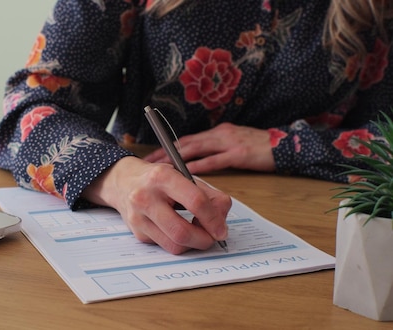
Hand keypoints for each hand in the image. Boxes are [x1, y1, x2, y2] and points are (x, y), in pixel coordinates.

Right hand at [82, 156, 230, 253]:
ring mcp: (138, 217)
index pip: (195, 202)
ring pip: (174, 245)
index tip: (222, 229)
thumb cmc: (158, 179)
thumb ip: (208, 195)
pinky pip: (165, 245)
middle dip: (203, 239)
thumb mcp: (183, 176)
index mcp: (162, 177)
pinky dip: (178, 242)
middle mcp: (146, 197)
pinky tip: (178, 229)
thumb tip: (221, 221)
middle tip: (212, 237)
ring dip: (192, 244)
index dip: (213, 219)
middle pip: (182, 231)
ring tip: (197, 233)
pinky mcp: (137, 232)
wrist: (123, 182)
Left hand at [144, 123, 274, 173]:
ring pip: (196, 149)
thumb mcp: (234, 144)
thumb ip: (216, 150)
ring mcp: (228, 143)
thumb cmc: (261, 148)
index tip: (152, 156)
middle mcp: (219, 134)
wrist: (288, 145)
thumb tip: (196, 164)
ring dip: (176, 159)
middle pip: (185, 143)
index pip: (186, 140)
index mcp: (217, 132)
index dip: (167, 148)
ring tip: (159, 168)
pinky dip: (198, 166)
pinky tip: (186, 173)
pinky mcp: (238, 154)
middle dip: (164, 153)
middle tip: (147, 163)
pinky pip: (214, 161)